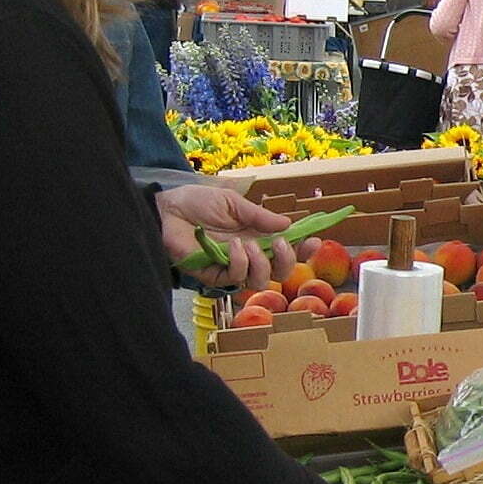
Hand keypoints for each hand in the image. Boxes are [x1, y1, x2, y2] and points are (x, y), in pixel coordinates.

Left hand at [156, 185, 294, 290]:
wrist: (167, 209)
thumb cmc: (197, 203)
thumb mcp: (234, 203)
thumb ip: (260, 215)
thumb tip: (289, 224)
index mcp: (257, 236)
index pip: (286, 249)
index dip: (303, 249)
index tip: (315, 241)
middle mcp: (249, 255)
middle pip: (280, 272)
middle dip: (288, 261)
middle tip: (281, 244)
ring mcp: (232, 267)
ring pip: (261, 281)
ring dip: (261, 262)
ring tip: (249, 244)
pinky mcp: (214, 275)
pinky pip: (236, 278)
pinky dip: (239, 262)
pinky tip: (233, 247)